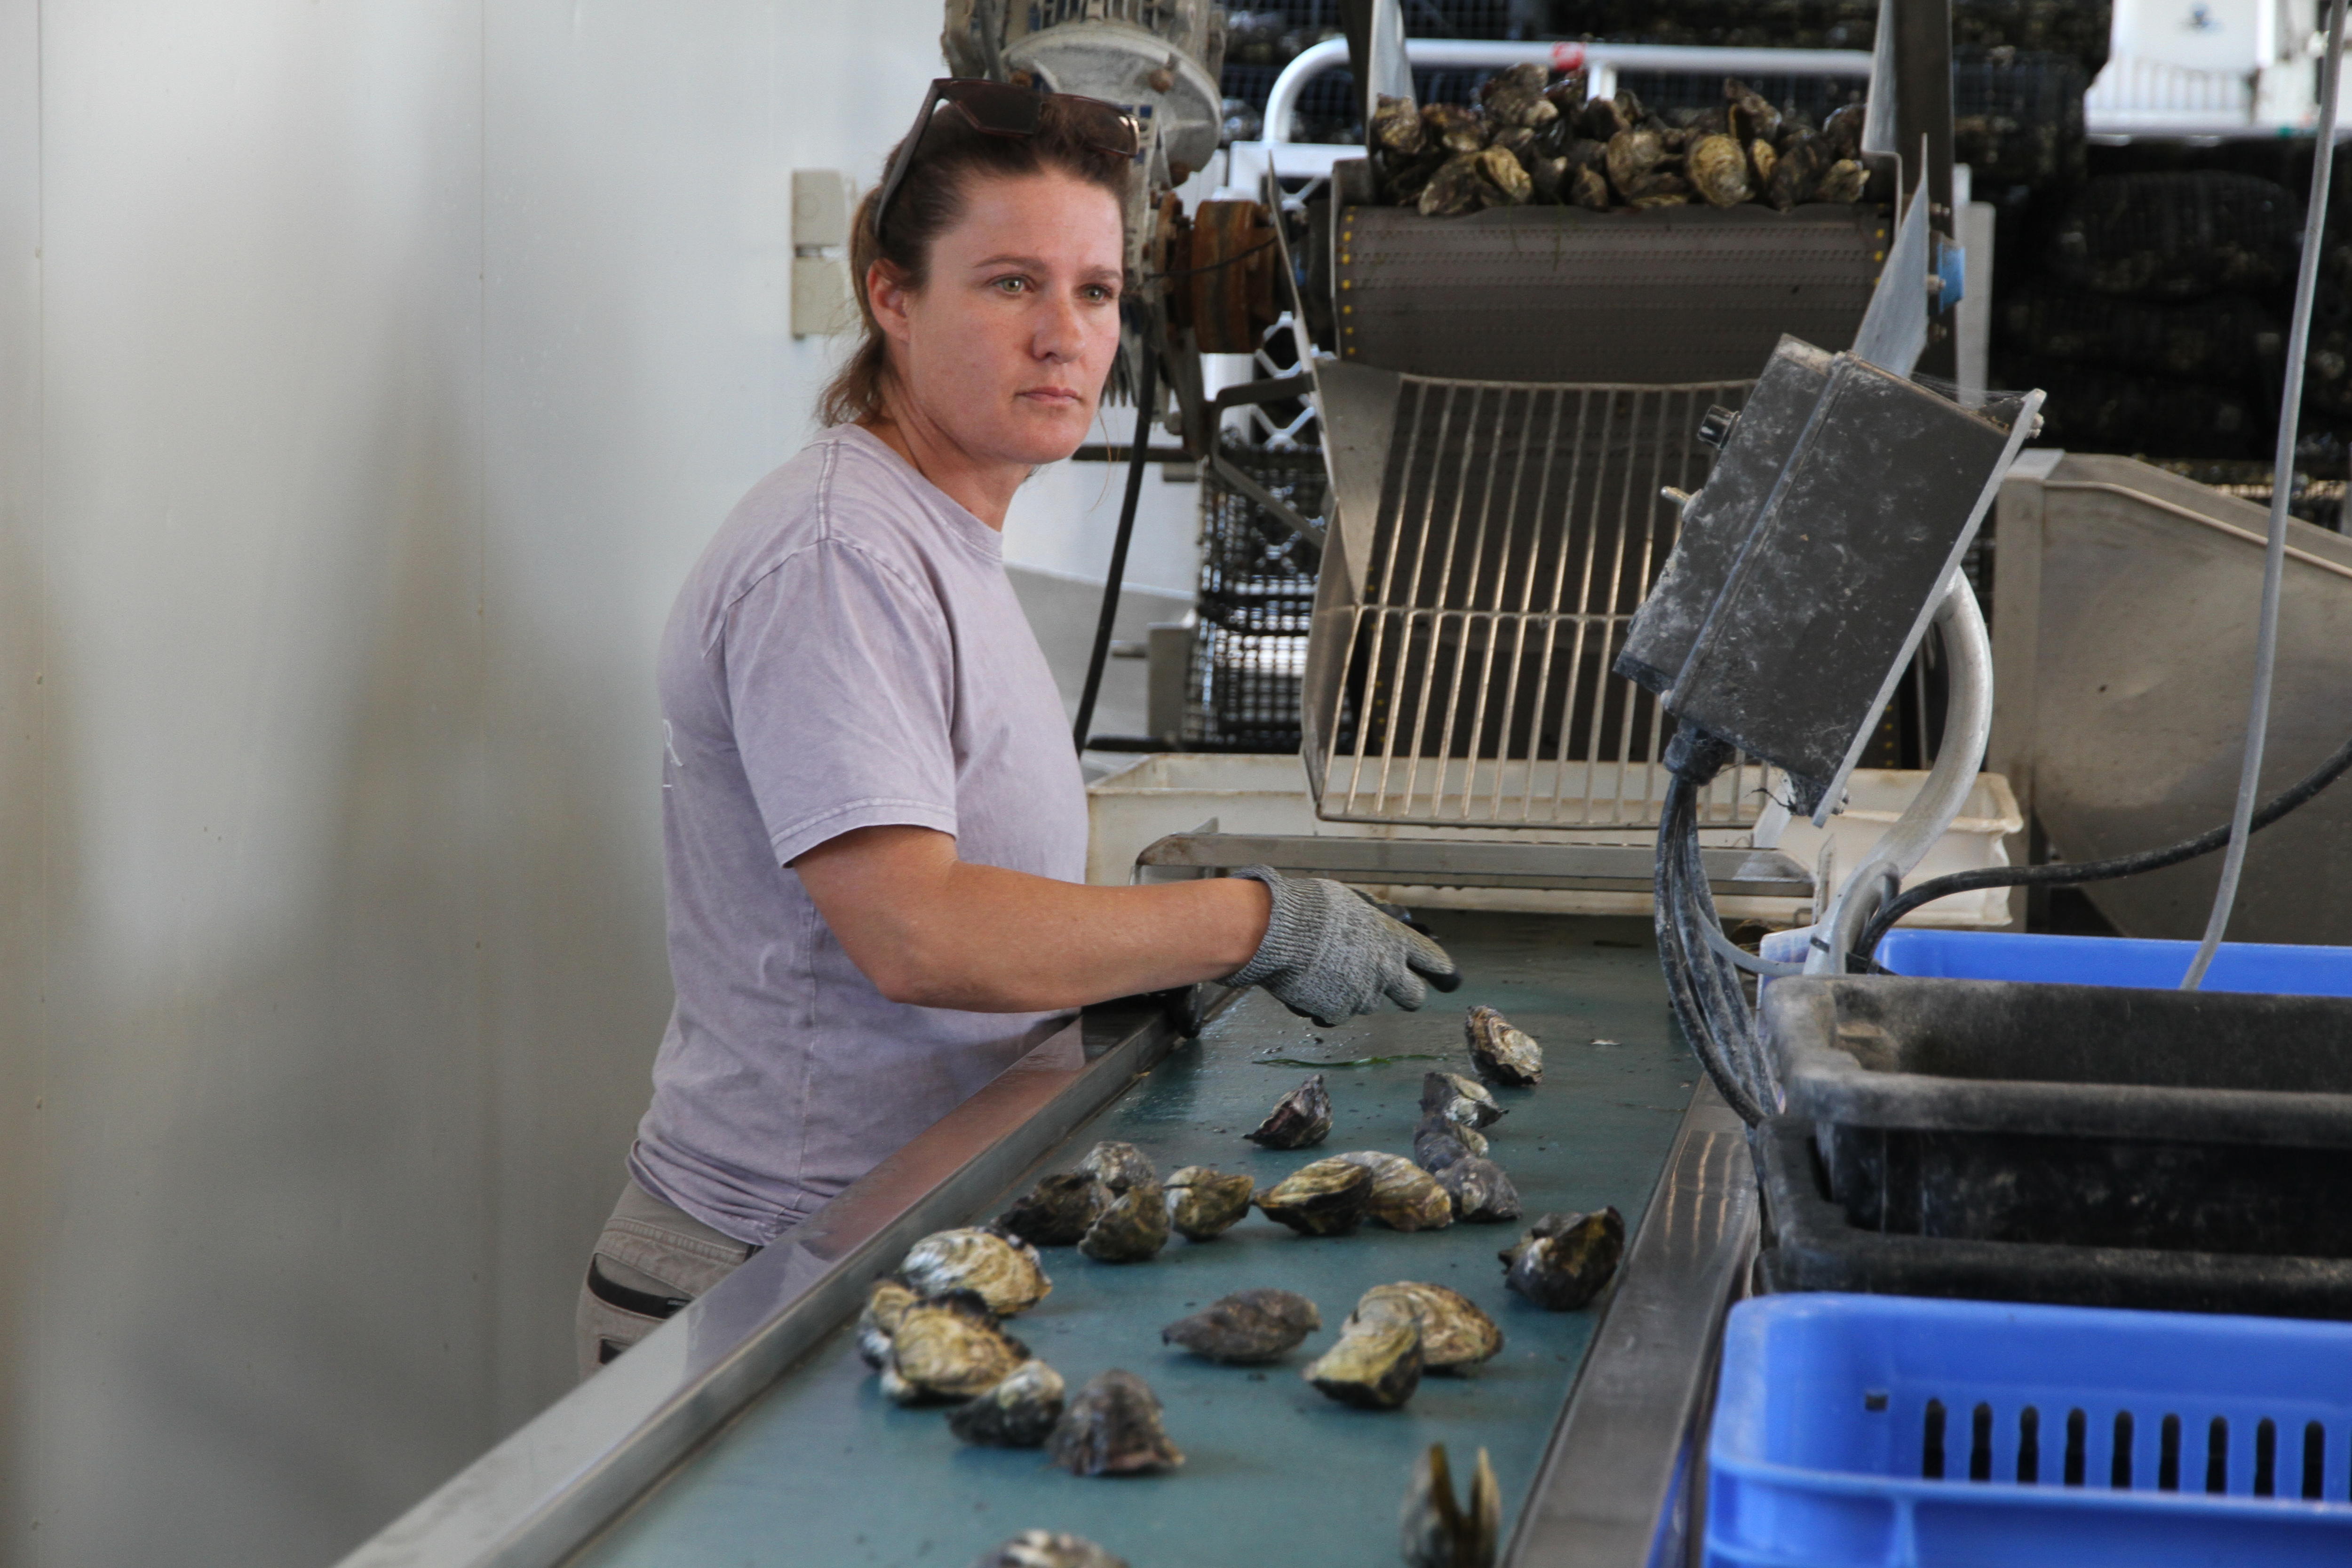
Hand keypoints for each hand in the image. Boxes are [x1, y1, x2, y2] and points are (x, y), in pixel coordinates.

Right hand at [1219, 866, 1461, 1027]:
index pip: (1433, 958)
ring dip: (1354, 994)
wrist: (1276, 931)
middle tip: (1394, 989)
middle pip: (1413, 997)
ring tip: (1327, 972)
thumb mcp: (1350, 903)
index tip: (1446, 974)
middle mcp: (1386, 970)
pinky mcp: (1338, 1013)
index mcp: (1393, 939)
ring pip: (1368, 1004)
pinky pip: (1337, 1014)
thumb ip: (1368, 921)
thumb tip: (1371, 925)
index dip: (1441, 968)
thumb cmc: (1309, 908)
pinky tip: (1309, 985)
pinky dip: (1326, 1005)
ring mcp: (1363, 995)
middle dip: (1407, 995)